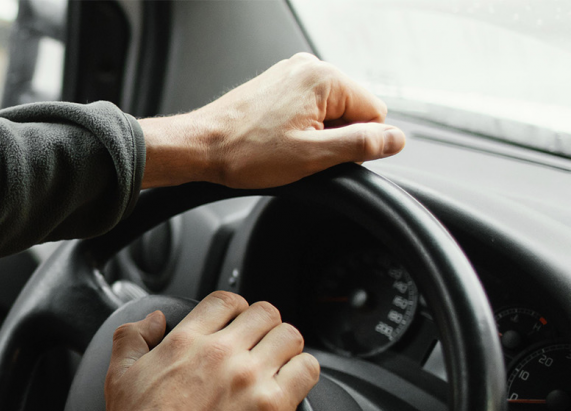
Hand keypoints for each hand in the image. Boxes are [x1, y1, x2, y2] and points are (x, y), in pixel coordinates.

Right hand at [100, 292, 319, 410]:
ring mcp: (250, 378)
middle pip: (264, 313)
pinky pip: (307, 370)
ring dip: (285, 346)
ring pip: (290, 336)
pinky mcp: (274, 407)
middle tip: (258, 344)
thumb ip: (132, 338)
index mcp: (185, 342)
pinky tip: (291, 383)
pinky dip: (303, 370)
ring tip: (278, 363)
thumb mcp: (118, 378)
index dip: (234, 308)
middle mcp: (221, 353)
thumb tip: (153, 319)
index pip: (225, 301)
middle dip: (262, 325)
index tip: (236, 322)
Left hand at [139, 53, 404, 188]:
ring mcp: (291, 74)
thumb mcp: (312, 156)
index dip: (355, 144)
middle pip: (352, 112)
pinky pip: (306, 110)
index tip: (324, 156)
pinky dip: (297, 129)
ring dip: (314, 136)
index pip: (374, 115)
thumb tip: (397, 140)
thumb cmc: (245, 152)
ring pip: (328, 113)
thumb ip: (360, 145)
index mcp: (325, 78)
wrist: (200, 148)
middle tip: (299, 154)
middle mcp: (309, 67)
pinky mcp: (276, 85)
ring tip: (282, 148)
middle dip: (333, 139)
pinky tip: (274, 141)